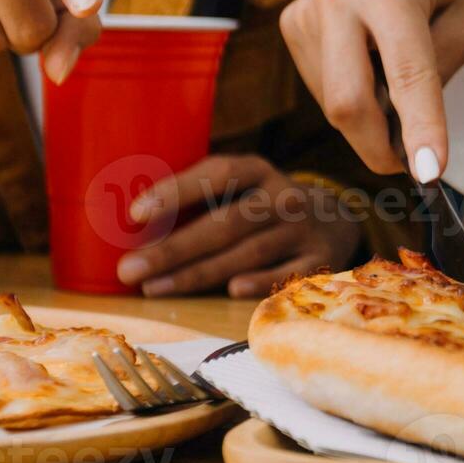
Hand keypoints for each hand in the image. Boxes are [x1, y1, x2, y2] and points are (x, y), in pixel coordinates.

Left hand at [114, 155, 361, 297]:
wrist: (334, 224)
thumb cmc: (262, 209)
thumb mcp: (240, 190)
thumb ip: (200, 199)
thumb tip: (129, 223)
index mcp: (257, 171)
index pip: (217, 174)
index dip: (177, 191)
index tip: (135, 212)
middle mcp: (283, 197)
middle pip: (226, 223)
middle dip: (174, 248)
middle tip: (129, 268)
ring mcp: (304, 229)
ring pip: (248, 252)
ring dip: (198, 273)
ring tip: (152, 287)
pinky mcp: (321, 259)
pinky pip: (286, 273)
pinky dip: (260, 281)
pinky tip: (229, 290)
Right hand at [281, 0, 463, 182]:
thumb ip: (441, 73)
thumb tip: (409, 137)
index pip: (406, 74)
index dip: (420, 128)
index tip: (430, 174)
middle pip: (348, 101)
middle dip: (378, 147)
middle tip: (410, 163)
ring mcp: (307, 7)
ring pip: (332, 102)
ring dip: (368, 118)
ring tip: (398, 85)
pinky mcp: (292, 21)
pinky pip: (321, 86)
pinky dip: (351, 96)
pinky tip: (371, 67)